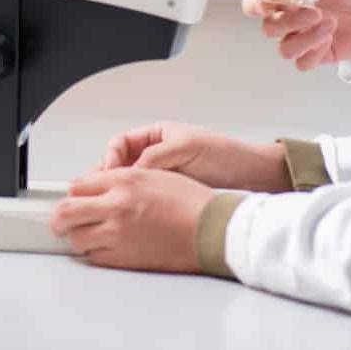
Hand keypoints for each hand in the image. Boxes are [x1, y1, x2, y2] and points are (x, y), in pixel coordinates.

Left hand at [47, 168, 212, 271]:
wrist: (211, 230)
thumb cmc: (191, 203)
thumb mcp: (155, 175)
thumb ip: (122, 179)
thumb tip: (98, 186)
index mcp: (124, 181)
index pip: (77, 185)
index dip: (73, 194)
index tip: (74, 199)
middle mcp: (116, 206)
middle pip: (66, 212)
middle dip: (60, 218)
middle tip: (60, 222)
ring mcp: (118, 234)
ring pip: (76, 239)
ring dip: (77, 236)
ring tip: (85, 235)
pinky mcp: (125, 258)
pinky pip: (95, 257)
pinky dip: (95, 253)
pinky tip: (105, 247)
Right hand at [96, 122, 289, 190]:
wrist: (250, 175)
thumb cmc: (224, 154)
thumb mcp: (187, 147)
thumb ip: (156, 156)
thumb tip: (130, 171)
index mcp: (155, 135)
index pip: (119, 144)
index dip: (110, 158)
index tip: (110, 175)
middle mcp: (154, 154)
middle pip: (118, 165)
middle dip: (107, 178)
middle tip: (100, 194)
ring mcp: (160, 175)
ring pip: (128, 184)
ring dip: (118, 193)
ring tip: (112, 206)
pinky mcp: (166, 194)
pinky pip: (142, 197)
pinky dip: (133, 204)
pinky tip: (131, 213)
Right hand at [240, 0, 350, 72]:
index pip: (255, 5)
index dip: (256, 6)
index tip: (269, 4)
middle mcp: (290, 20)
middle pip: (269, 29)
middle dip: (290, 21)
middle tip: (317, 11)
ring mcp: (303, 39)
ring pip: (284, 50)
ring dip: (305, 38)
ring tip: (330, 23)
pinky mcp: (319, 55)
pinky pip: (303, 63)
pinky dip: (314, 52)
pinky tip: (330, 37)